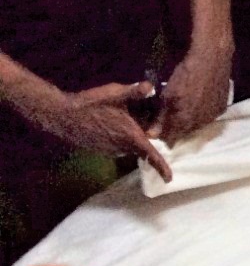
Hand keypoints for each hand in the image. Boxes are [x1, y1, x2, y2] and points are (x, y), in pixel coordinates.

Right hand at [22, 82, 172, 181]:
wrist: (63, 116)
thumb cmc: (91, 105)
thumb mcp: (116, 94)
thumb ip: (136, 91)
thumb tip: (151, 87)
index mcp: (129, 136)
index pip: (150, 154)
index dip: (161, 166)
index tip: (169, 178)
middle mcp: (121, 147)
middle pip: (142, 147)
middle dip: (149, 138)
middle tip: (150, 119)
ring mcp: (109, 150)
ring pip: (130, 146)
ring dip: (135, 136)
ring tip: (133, 116)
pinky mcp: (101, 149)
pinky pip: (119, 145)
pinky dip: (124, 137)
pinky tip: (119, 121)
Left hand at [153, 41, 232, 142]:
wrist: (213, 57)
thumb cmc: (187, 73)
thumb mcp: (168, 94)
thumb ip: (161, 117)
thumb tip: (152, 135)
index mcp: (186, 120)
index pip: (172, 138)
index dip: (164, 135)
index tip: (158, 128)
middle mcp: (201, 122)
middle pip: (186, 132)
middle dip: (178, 128)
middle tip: (171, 116)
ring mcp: (213, 115)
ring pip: (198, 125)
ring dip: (191, 121)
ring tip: (185, 108)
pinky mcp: (222, 107)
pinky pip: (209, 116)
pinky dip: (202, 113)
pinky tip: (199, 103)